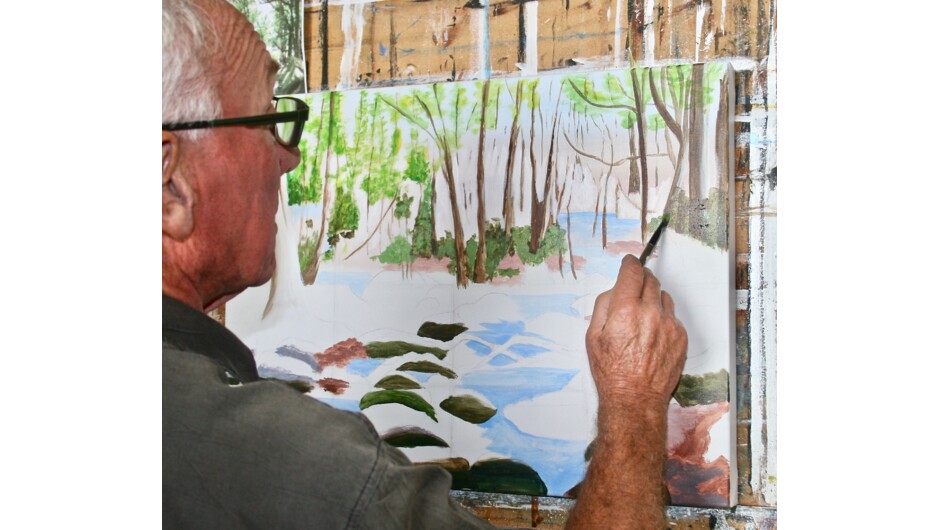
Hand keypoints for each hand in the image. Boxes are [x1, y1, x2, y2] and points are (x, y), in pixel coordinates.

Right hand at [586, 255, 687, 404]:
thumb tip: (616, 291)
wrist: (635, 398)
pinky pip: (673, 316)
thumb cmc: (611, 372)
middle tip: (635, 286)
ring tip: (643, 316)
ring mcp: (669, 325)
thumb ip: (604, 306)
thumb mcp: (593, 336)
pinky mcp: (680, 337)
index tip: (630, 262)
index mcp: (626, 310)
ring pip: (664, 296)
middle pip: (651, 280)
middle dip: (642, 279)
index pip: (632, 273)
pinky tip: (652, 334)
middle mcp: (650, 313)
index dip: (630, 264)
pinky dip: (663, 318)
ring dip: (653, 298)